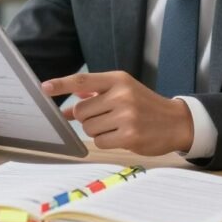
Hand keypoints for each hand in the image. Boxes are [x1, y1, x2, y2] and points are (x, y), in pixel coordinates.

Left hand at [42, 71, 193, 155]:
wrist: (177, 121)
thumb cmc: (145, 105)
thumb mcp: (123, 91)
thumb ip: (95, 94)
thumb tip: (67, 107)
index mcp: (118, 80)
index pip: (82, 80)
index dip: (61, 84)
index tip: (44, 88)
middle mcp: (121, 95)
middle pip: (80, 111)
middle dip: (87, 117)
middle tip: (106, 117)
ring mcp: (126, 116)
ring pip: (89, 128)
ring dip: (97, 130)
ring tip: (117, 126)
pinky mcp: (130, 136)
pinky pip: (100, 142)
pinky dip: (106, 141)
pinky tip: (122, 136)